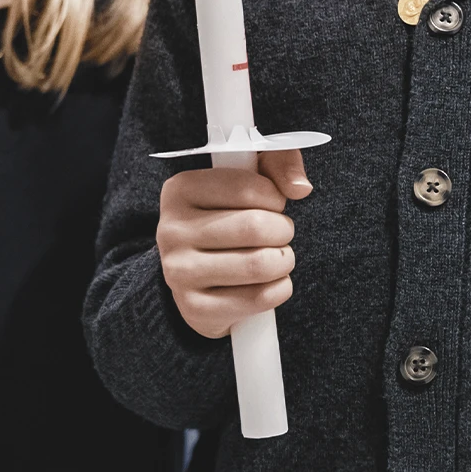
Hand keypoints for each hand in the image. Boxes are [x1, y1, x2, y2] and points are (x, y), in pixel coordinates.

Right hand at [156, 148, 310, 339]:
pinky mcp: (194, 308)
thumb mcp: (249, 176)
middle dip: (283, 230)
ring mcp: (178, 272)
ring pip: (259, 264)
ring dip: (283, 260)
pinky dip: (279, 289)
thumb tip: (300, 187)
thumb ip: (279, 163)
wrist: (197, 274)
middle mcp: (171, 229)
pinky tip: (271, 282)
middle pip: (255, 227)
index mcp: (181, 189)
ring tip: (278, 256)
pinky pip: (257, 298)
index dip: (275, 197)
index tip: (272, 203)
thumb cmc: (228, 216)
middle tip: (280, 232)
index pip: (248, 188)